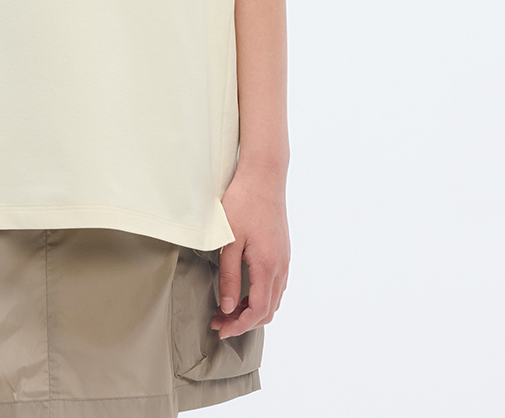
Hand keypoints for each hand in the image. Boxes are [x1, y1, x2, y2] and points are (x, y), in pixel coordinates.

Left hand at [210, 166, 289, 339]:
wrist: (264, 176)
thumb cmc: (243, 202)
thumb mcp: (229, 241)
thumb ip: (229, 276)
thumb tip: (228, 306)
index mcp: (268, 266)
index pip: (258, 311)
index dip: (240, 325)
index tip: (221, 329)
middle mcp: (281, 266)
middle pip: (268, 310)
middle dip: (244, 322)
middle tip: (220, 322)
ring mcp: (284, 259)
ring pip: (273, 298)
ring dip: (253, 310)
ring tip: (228, 309)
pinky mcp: (282, 251)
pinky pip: (276, 285)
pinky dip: (261, 296)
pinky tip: (244, 291)